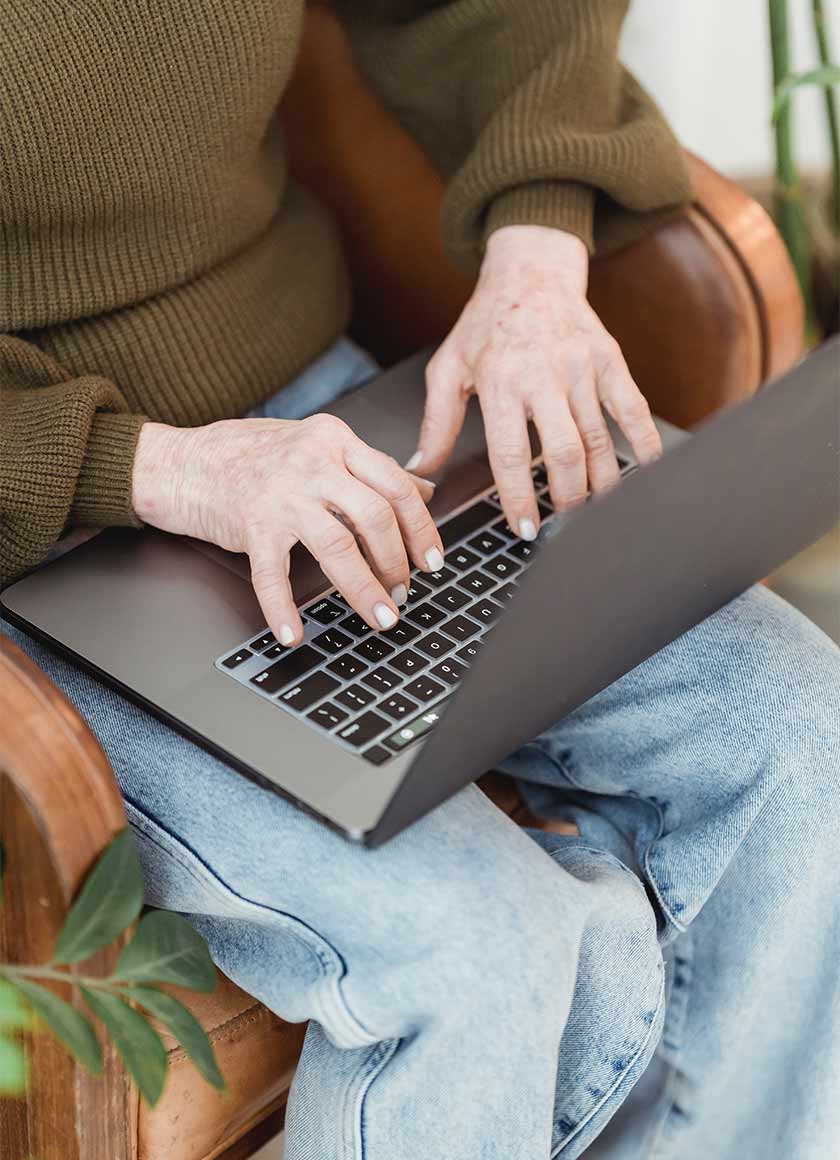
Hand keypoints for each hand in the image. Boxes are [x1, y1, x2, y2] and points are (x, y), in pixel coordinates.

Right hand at [131, 414, 443, 644]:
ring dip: (363, 589)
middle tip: (404, 592)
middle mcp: (313, 463)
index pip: (395, 485)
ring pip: (337, 546)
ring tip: (380, 616)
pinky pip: (272, 574)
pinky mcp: (251, 524)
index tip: (433, 559)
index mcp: (336, 441)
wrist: (186, 463)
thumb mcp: (320, 447)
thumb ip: (370, 468)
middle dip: (397, 562)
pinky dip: (283, 609)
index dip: (421, 527)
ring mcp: (281, 493)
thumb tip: (425, 489)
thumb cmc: (253, 455)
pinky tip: (294, 633)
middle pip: (374, 516)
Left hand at [407, 225, 661, 539]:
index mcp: (500, 382)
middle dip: (565, 498)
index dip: (519, 498)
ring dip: (600, 483)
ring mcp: (582, 368)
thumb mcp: (448, 369)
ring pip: (599, 439)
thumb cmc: (484, 325)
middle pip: (563, 453)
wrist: (530, 270)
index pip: (511, 454)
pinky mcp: (610, 360)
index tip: (524, 529)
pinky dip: (645, 443)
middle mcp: (544, 375)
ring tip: (593, 508)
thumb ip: (437, 424)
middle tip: (561, 521)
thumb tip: (420, 472)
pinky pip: (634, 409)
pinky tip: (647, 471)